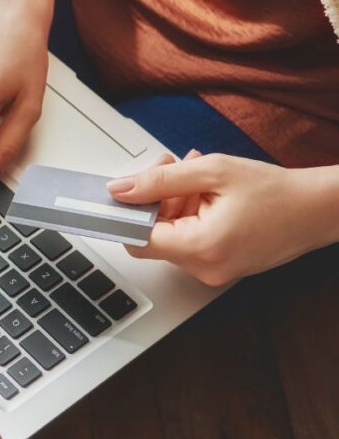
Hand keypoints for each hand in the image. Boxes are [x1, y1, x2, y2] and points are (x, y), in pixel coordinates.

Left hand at [107, 152, 337, 285]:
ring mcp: (212, 271)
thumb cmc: (277, 191)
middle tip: (171, 166)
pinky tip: (207, 192)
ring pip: (171, 235)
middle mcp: (204, 268)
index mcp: (201, 248)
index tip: (120, 193)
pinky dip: (190, 214)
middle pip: (154, 235)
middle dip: (155, 198)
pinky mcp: (220, 266)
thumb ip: (161, 180)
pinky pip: (190, 240)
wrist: (319, 210)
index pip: (138, 238)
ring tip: (196, 175)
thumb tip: (120, 189)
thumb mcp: (212, 172)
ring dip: (174, 202)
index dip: (126, 212)